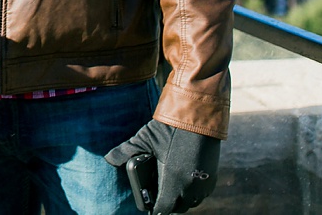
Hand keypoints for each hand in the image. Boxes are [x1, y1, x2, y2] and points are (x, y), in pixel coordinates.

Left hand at [103, 119, 220, 213]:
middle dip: (168, 204)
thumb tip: (108, 158)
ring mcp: (203, 183)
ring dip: (182, 199)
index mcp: (173, 181)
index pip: (163, 208)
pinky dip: (194, 192)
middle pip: (178, 207)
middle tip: (159, 198)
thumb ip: (126, 150)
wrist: (198, 117)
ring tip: (172, 190)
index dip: (156, 209)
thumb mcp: (145, 138)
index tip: (150, 207)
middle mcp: (190, 187)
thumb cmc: (170, 128)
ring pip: (192, 202)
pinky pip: (202, 193)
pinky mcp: (212, 176)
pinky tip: (185, 183)